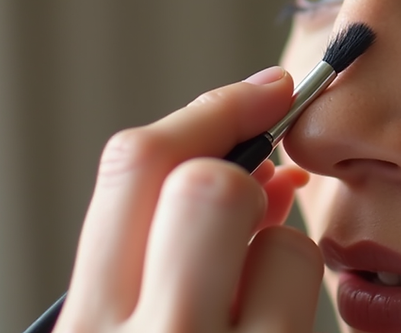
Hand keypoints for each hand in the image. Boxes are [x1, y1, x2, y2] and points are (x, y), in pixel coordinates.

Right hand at [54, 67, 323, 331]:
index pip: (135, 166)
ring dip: (282, 254)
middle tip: (258, 209)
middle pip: (208, 185)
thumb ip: (175, 251)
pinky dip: (304, 295)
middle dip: (243, 183)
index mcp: (87, 321)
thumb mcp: (136, 325)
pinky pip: (314, 293)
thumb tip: (262, 169)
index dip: (210, 111)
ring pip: (283, 242)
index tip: (265, 91)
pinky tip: (277, 325)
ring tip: (260, 302)